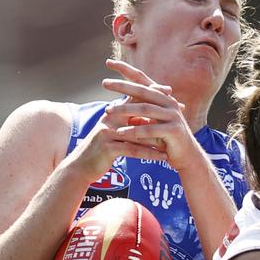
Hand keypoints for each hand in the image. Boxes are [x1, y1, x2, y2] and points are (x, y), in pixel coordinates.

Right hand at [69, 61, 175, 180]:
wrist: (80, 167)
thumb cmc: (99, 151)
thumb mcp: (113, 133)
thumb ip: (126, 123)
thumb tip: (143, 115)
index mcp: (112, 112)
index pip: (135, 97)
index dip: (152, 93)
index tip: (170, 91)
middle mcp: (110, 118)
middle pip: (139, 111)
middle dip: (160, 112)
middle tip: (179, 112)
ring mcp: (108, 132)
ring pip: (139, 133)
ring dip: (158, 137)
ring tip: (175, 139)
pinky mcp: (108, 148)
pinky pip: (133, 150)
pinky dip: (150, 153)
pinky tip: (162, 157)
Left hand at [101, 59, 200, 171]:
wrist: (186, 156)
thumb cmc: (165, 139)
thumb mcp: (150, 122)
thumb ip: (138, 112)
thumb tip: (118, 105)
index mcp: (163, 97)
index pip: (142, 79)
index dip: (126, 70)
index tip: (108, 62)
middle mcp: (169, 102)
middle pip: (142, 90)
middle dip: (122, 86)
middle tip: (104, 83)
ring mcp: (173, 115)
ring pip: (145, 109)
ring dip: (125, 110)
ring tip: (108, 110)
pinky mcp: (173, 130)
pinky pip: (150, 129)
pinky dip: (134, 131)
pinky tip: (120, 133)